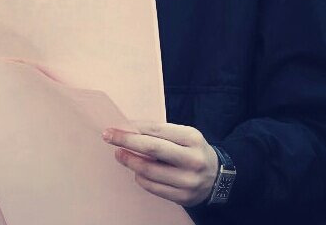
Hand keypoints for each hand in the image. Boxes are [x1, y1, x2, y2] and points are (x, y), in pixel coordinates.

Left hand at [102, 122, 218, 206]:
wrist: (217, 177)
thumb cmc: (193, 150)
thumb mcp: (183, 135)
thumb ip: (160, 132)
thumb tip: (129, 129)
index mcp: (192, 138)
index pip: (157, 130)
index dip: (134, 129)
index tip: (116, 127)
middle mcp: (191, 159)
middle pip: (152, 149)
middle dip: (126, 141)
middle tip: (108, 137)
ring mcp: (188, 181)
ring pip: (149, 171)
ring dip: (129, 161)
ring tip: (120, 154)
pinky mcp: (183, 197)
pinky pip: (153, 187)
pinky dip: (140, 177)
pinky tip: (136, 170)